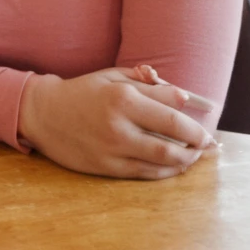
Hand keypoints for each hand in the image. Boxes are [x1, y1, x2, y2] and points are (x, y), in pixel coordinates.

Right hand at [18, 68, 216, 179]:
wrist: (43, 113)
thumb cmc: (81, 92)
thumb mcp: (111, 76)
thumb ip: (147, 83)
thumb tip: (182, 96)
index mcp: (122, 97)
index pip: (173, 112)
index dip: (194, 121)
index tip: (203, 125)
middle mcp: (119, 124)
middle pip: (174, 141)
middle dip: (197, 144)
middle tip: (206, 144)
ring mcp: (113, 148)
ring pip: (163, 161)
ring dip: (185, 160)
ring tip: (192, 155)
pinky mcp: (107, 167)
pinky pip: (146, 173)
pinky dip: (165, 171)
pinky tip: (172, 165)